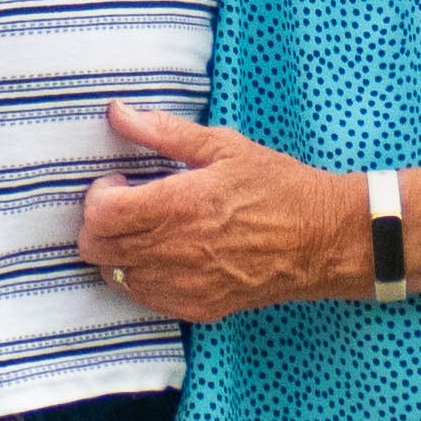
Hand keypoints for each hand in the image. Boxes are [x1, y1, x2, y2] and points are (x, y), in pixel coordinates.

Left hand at [75, 103, 359, 322]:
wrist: (323, 240)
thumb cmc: (278, 187)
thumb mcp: (224, 147)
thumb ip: (164, 132)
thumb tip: (118, 113)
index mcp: (178, 205)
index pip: (100, 215)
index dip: (97, 196)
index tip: (119, 182)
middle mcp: (175, 251)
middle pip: (98, 248)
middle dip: (101, 223)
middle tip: (128, 204)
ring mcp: (186, 286)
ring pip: (115, 276)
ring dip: (119, 252)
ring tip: (148, 230)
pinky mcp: (198, 308)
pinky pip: (145, 299)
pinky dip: (142, 277)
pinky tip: (166, 255)